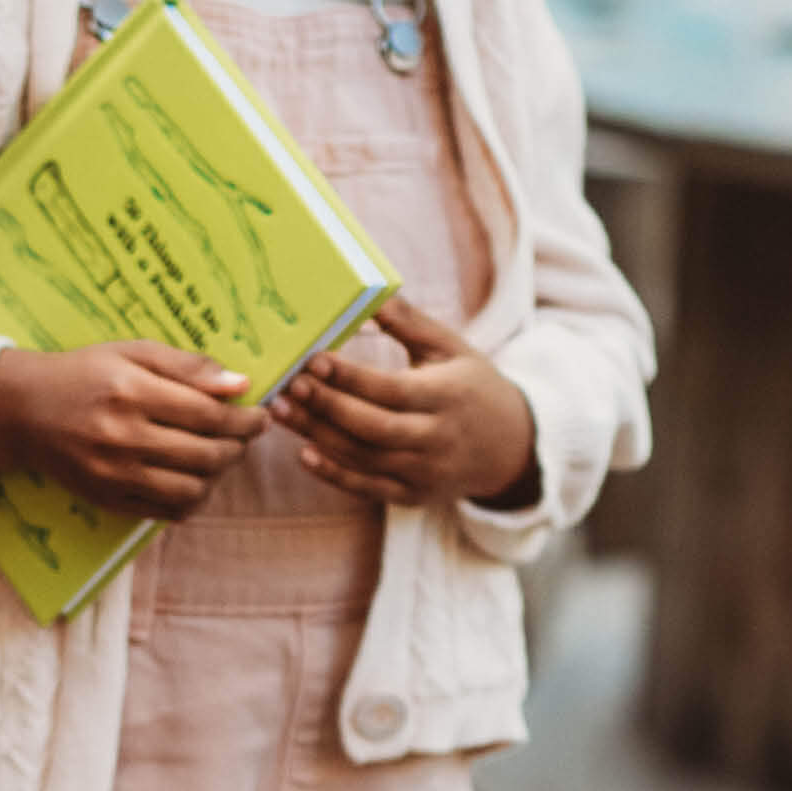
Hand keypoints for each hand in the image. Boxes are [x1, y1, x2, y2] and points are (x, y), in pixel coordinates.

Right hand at [0, 342, 267, 520]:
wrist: (23, 412)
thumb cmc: (83, 375)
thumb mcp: (131, 352)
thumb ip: (186, 366)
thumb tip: (239, 385)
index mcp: (131, 392)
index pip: (209, 414)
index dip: (245, 419)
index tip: (259, 415)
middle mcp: (122, 437)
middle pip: (207, 454)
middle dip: (239, 446)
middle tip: (244, 435)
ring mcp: (114, 474)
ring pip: (192, 489)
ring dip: (218, 476)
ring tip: (220, 456)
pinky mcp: (108, 499)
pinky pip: (167, 512)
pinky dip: (192, 500)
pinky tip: (194, 479)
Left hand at [267, 299, 539, 508]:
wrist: (511, 447)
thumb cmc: (472, 387)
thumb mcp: (452, 349)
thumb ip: (411, 323)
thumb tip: (371, 294)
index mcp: (448, 396)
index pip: (392, 389)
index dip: (351, 378)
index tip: (313, 359)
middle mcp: (436, 438)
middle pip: (373, 427)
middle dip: (326, 407)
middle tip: (287, 386)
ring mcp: (424, 471)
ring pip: (363, 458)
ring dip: (318, 435)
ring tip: (280, 411)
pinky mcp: (413, 495)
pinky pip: (367, 488)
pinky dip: (333, 474)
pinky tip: (303, 452)